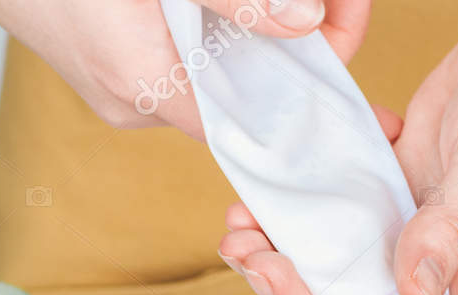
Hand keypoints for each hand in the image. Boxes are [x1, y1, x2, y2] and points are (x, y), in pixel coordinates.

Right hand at [0, 0, 369, 138]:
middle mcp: (134, 103)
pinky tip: (233, 12)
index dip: (314, 81)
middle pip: (245, 95)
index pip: (260, 120)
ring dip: (259, 39)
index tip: (352, 45)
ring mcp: (116, 89)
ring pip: (217, 76)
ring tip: (297, 7)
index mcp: (146, 86)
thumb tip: (308, 21)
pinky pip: (182, 62)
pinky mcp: (106, 66)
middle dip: (297, 51)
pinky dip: (217, 37)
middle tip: (339, 7)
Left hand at [221, 13, 457, 294]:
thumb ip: (450, 229)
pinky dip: (293, 227)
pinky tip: (267, 201)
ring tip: (245, 232)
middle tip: (264, 266)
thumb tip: (410, 294)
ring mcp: (416, 250)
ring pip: (339, 294)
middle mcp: (451, 287)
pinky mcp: (392, 210)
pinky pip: (334, 239)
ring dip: (286, 275)